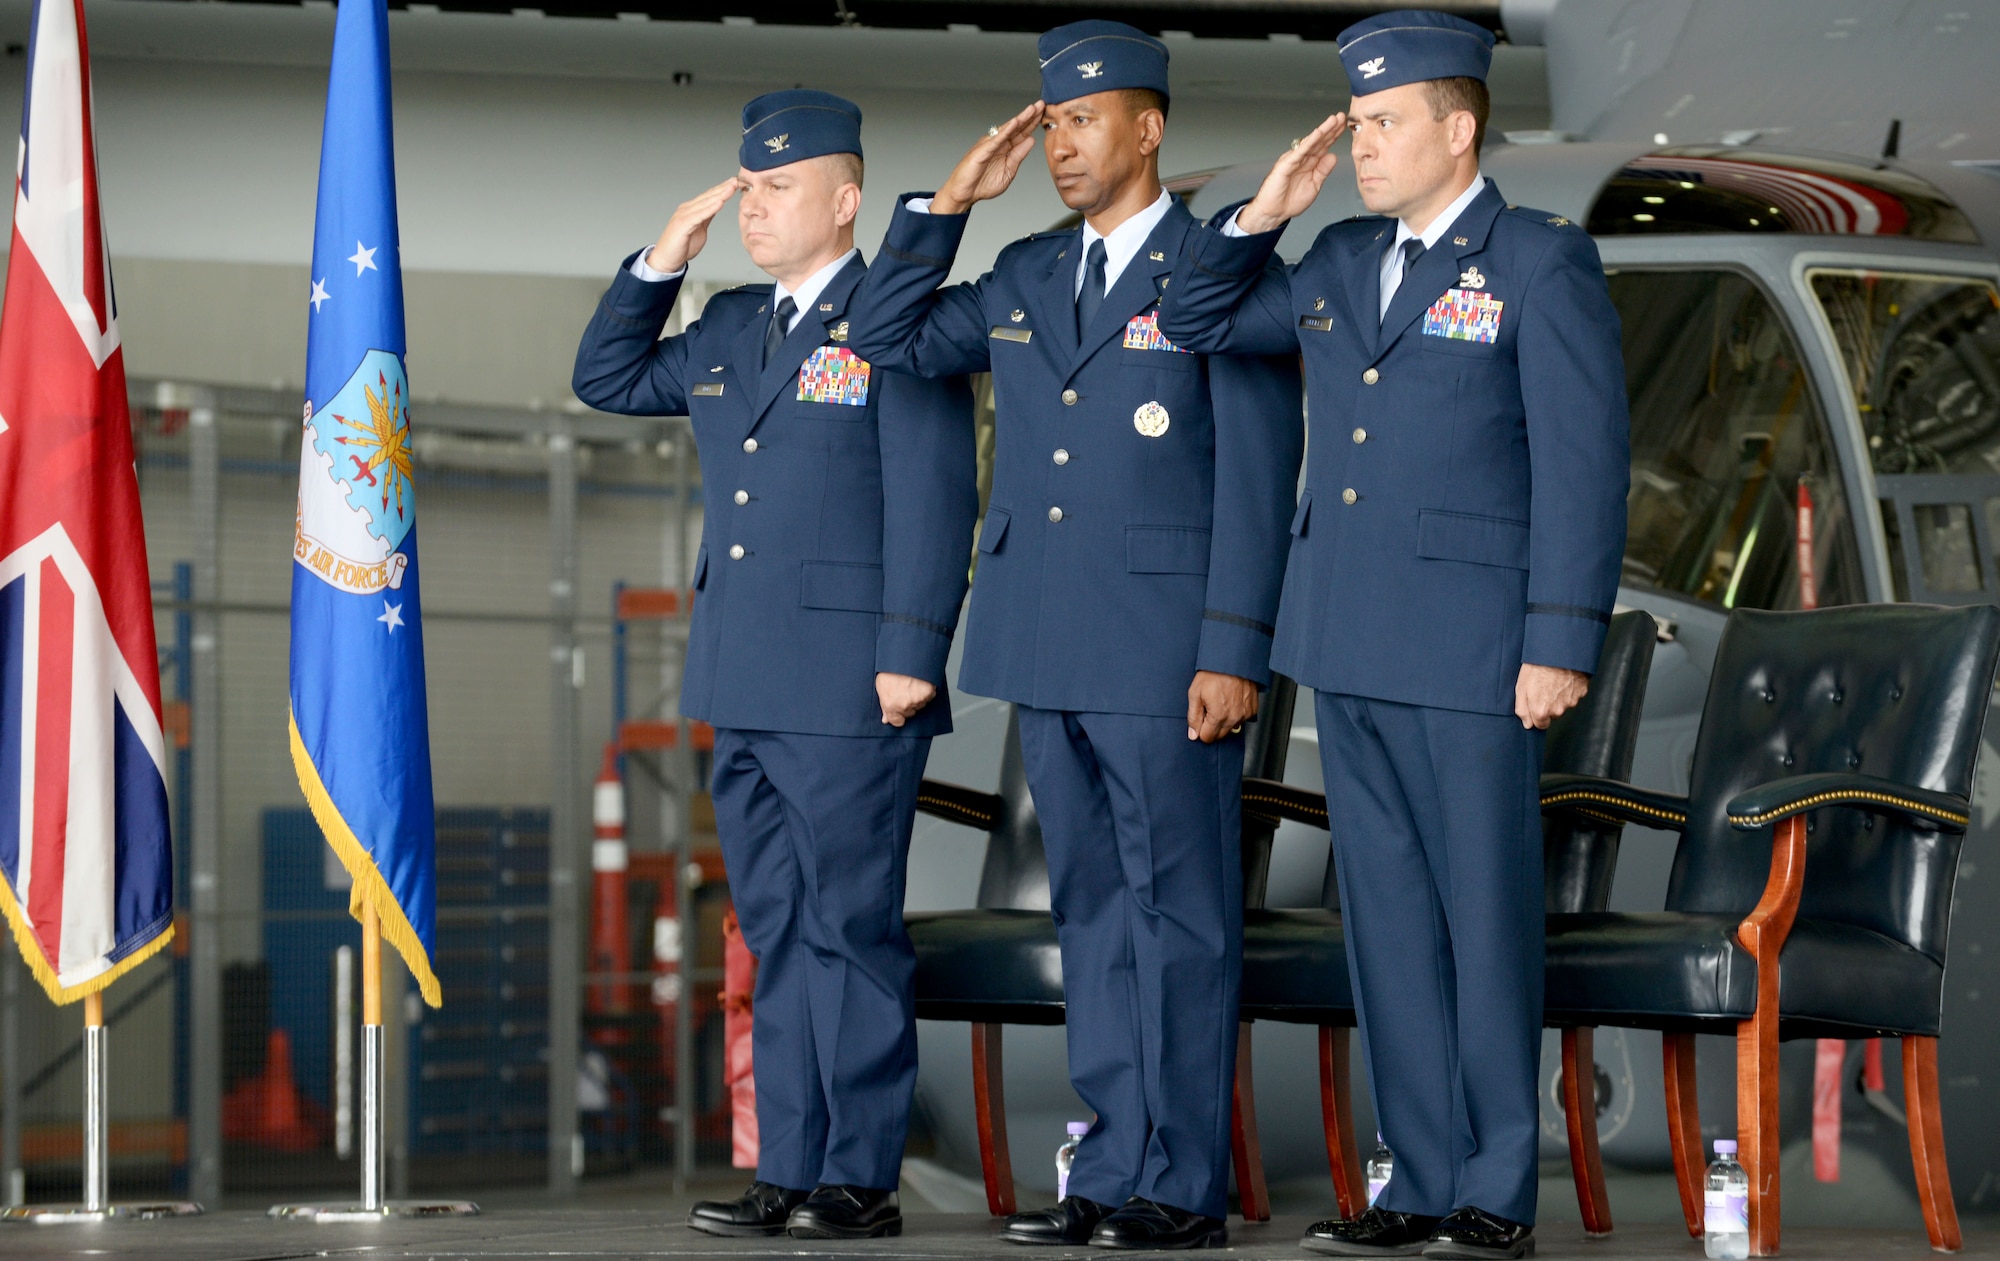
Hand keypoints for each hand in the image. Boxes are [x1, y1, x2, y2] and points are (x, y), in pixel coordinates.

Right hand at [646, 176, 742, 273]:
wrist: (666, 259)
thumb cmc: (681, 246)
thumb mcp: (699, 229)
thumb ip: (706, 217)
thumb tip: (715, 208)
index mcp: (691, 209)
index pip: (709, 196)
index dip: (722, 189)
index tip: (735, 183)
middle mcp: (687, 209)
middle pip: (708, 196)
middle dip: (723, 188)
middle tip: (736, 180)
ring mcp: (684, 215)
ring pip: (705, 203)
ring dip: (719, 194)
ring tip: (731, 187)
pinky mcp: (682, 224)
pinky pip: (699, 215)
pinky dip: (710, 208)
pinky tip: (720, 202)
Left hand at [877, 672, 938, 727]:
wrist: (905, 652)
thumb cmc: (890, 666)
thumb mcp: (880, 685)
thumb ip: (884, 704)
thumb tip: (886, 718)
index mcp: (891, 705)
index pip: (897, 722)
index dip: (898, 716)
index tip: (898, 710)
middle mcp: (905, 705)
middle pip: (910, 712)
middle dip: (908, 704)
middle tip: (904, 689)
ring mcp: (918, 699)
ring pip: (920, 704)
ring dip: (917, 696)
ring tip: (911, 682)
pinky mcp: (929, 692)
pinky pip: (929, 696)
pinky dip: (926, 690)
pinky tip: (919, 681)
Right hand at [930, 102, 1043, 215]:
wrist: (964, 193)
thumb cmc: (982, 183)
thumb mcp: (1009, 170)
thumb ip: (1019, 155)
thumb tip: (1031, 140)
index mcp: (1006, 149)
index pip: (1022, 133)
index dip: (1033, 123)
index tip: (1043, 113)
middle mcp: (998, 143)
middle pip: (1017, 127)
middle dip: (1030, 116)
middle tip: (1041, 104)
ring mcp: (990, 145)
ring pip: (1008, 129)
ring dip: (1020, 118)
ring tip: (1031, 109)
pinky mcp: (982, 151)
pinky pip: (996, 139)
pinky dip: (1005, 131)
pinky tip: (1015, 123)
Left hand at [1188, 671, 1257, 743]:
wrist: (1233, 660)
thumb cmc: (1214, 673)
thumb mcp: (1195, 693)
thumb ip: (1193, 717)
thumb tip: (1193, 734)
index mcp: (1218, 716)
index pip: (1207, 738)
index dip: (1201, 729)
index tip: (1201, 718)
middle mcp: (1234, 718)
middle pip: (1220, 735)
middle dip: (1212, 726)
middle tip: (1209, 708)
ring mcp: (1245, 714)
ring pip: (1231, 728)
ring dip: (1224, 720)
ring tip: (1221, 702)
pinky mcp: (1252, 709)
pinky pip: (1241, 719)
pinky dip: (1235, 714)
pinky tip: (1231, 701)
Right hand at [1236, 113, 1347, 234]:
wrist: (1273, 213)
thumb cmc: (1290, 201)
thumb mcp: (1314, 185)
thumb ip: (1323, 170)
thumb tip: (1333, 156)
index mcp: (1309, 163)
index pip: (1324, 146)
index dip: (1334, 135)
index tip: (1345, 125)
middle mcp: (1302, 158)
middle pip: (1319, 141)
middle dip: (1331, 128)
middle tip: (1342, 116)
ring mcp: (1294, 160)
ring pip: (1311, 143)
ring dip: (1323, 131)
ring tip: (1333, 120)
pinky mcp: (1285, 165)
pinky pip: (1299, 152)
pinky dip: (1308, 142)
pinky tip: (1317, 134)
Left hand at [1516, 664, 1588, 729]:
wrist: (1558, 652)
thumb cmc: (1537, 667)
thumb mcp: (1521, 688)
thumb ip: (1522, 710)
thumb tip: (1527, 723)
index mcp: (1542, 710)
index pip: (1540, 725)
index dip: (1536, 715)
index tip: (1535, 705)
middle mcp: (1558, 710)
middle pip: (1552, 715)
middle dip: (1547, 706)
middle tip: (1543, 688)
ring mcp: (1571, 701)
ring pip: (1563, 705)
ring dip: (1558, 697)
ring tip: (1552, 681)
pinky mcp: (1581, 692)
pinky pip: (1573, 695)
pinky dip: (1568, 690)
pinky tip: (1562, 678)